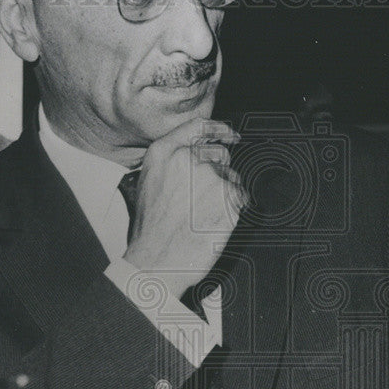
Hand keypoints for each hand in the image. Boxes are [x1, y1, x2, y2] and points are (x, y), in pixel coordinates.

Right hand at [123, 119, 246, 298]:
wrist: (156, 261)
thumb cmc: (150, 230)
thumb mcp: (147, 183)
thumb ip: (170, 163)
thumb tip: (193, 156)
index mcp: (164, 153)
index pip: (198, 127)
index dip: (218, 129)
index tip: (230, 134)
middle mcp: (188, 159)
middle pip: (220, 155)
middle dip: (218, 173)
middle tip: (203, 199)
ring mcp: (210, 177)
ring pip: (231, 178)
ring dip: (224, 194)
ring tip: (203, 215)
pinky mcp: (228, 198)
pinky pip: (241, 197)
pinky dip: (233, 210)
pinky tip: (214, 222)